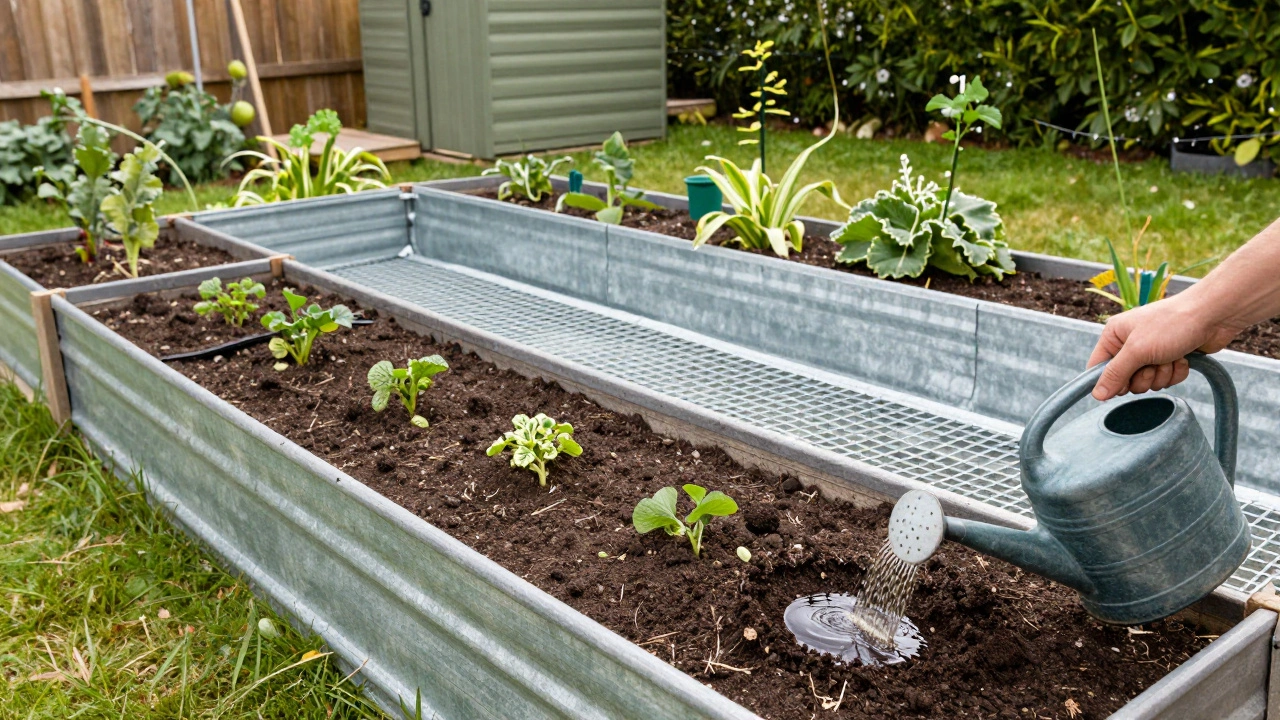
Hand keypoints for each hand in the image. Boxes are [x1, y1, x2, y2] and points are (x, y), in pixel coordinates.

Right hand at [1088, 294, 1240, 400]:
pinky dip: (1176, 372)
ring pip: (1147, 382)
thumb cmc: (1172, 324)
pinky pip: (1166, 379)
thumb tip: (1097, 394)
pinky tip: (1183, 357)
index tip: (1125, 383)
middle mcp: (1130, 344)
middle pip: (1125, 380)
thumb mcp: (1137, 350)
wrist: (1213, 315)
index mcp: (1114, 335)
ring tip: (1171, 356)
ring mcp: (1151, 352)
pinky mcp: (1170, 359)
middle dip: (1143, 377)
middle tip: (1153, 363)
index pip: (1098, 368)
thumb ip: (1115, 373)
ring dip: (1162, 374)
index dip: (1109, 381)